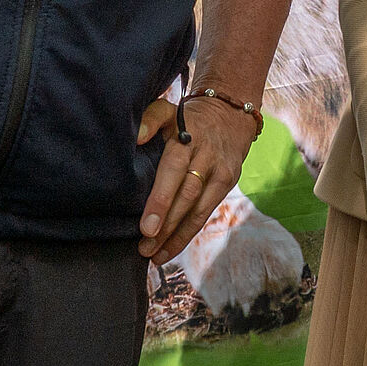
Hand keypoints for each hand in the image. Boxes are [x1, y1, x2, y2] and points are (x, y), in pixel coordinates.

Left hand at [135, 94, 263, 261]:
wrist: (231, 113)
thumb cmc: (189, 118)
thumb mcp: (169, 110)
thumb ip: (150, 119)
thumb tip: (135, 137)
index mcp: (189, 138)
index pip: (174, 170)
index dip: (161, 199)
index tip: (146, 226)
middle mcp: (208, 157)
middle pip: (187, 195)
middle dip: (167, 225)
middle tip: (144, 247)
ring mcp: (221, 173)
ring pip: (199, 210)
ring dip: (176, 236)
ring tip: (153, 255)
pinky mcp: (227, 184)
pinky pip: (206, 213)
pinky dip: (187, 233)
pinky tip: (169, 249)